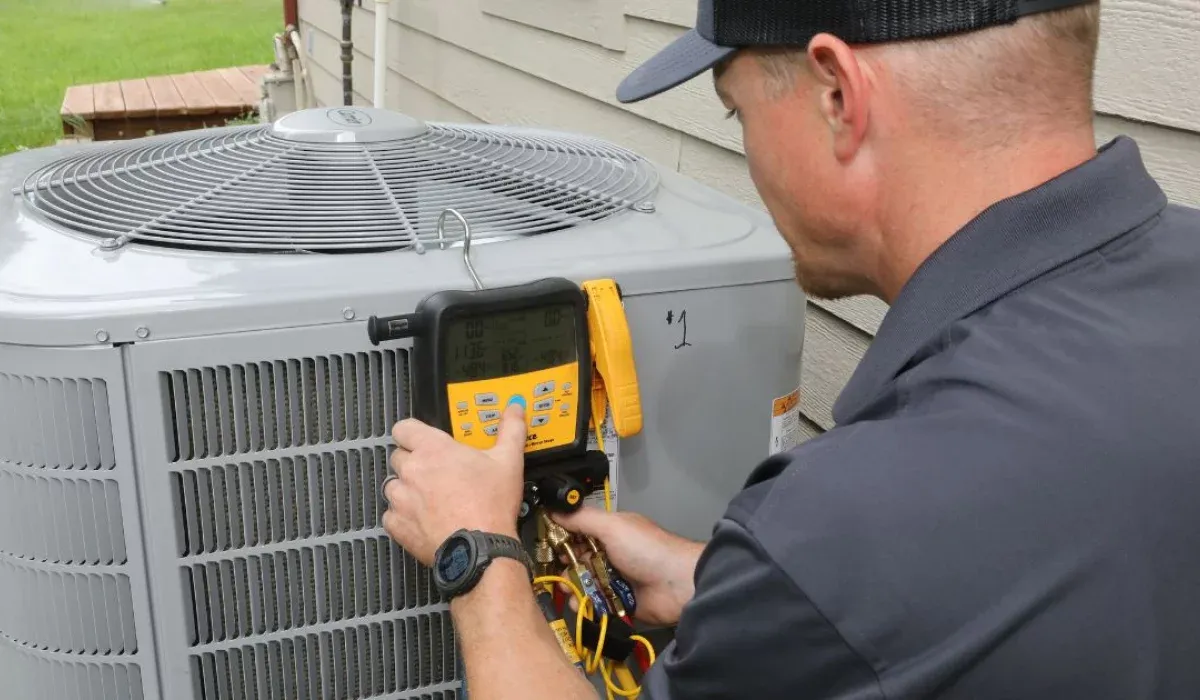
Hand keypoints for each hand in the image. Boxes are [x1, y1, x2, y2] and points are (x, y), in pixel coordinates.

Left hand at [383, 403, 526, 564]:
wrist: (481, 549)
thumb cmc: (491, 504)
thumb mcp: (508, 460)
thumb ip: (510, 430)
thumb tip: (514, 410)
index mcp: (433, 448)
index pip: (403, 428)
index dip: (413, 434)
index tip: (425, 442)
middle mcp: (411, 470)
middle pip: (399, 457)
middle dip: (415, 463)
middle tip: (438, 474)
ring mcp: (401, 499)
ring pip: (394, 486)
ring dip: (407, 490)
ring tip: (432, 499)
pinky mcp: (397, 525)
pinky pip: (391, 515)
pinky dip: (404, 517)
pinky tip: (425, 519)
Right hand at [552, 507, 705, 626]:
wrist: (678, 584)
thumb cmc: (647, 549)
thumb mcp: (612, 526)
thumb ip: (581, 519)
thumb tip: (554, 510)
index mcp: (611, 533)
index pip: (579, 533)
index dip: (563, 539)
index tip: (547, 546)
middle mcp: (611, 555)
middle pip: (578, 561)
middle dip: (565, 567)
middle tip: (557, 572)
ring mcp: (614, 580)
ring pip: (584, 583)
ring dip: (572, 586)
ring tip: (567, 589)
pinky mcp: (617, 603)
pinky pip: (594, 604)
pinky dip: (585, 604)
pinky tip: (579, 603)